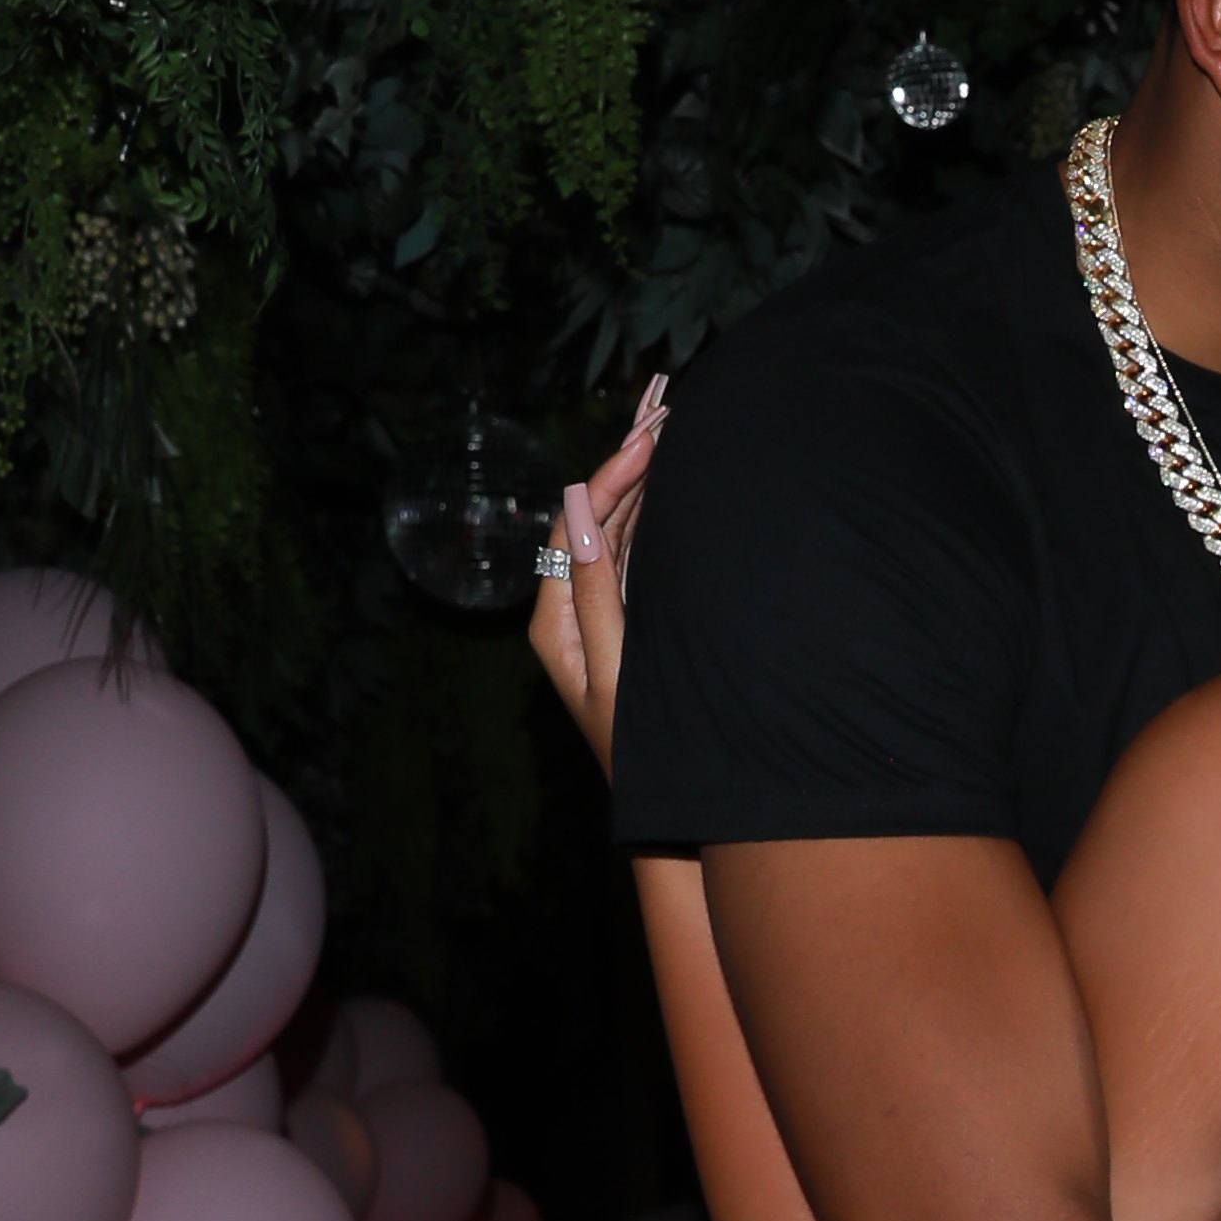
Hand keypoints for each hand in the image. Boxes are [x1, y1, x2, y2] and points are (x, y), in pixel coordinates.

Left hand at [526, 373, 668, 778]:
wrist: (665, 808)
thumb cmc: (637, 750)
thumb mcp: (614, 669)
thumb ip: (595, 590)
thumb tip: (583, 512)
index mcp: (552, 620)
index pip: (574, 524)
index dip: (608, 476)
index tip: (647, 439)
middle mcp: (568, 610)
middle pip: (592, 518)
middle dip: (624, 466)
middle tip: (661, 412)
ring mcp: (597, 615)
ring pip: (615, 533)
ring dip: (639, 484)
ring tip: (666, 431)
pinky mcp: (626, 623)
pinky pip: (632, 556)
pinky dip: (650, 517)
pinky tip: (668, 486)